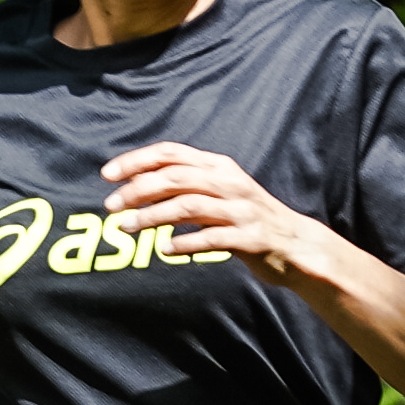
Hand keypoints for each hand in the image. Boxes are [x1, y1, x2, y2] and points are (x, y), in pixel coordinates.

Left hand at [99, 137, 326, 282]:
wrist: (296, 245)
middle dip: (138, 190)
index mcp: (219, 167)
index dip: (137, 161)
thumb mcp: (219, 194)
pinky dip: (186, 243)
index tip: (107, 175)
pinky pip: (213, 238)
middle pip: (176, 177)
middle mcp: (230, 183)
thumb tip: (137, 185)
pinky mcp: (250, 238)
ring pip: (189, 206)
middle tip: (111, 206)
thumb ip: (186, 186)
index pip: (172, 154)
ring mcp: (241, 210)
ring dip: (153, 216)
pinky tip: (165, 250)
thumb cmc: (246, 220)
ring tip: (128, 227)